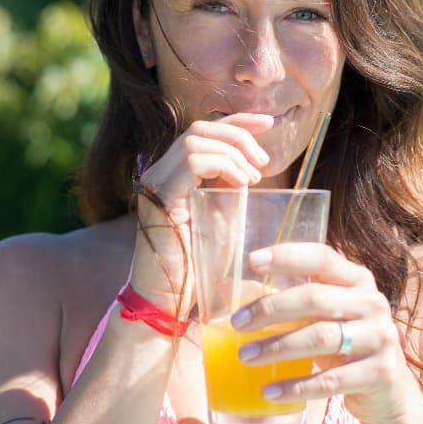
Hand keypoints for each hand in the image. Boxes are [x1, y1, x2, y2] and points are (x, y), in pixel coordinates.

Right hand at [129, 113, 272, 316]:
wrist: (170, 302)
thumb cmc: (199, 266)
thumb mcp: (223, 217)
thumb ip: (231, 188)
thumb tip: (253, 167)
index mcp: (173, 174)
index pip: (204, 131)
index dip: (237, 120)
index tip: (267, 122)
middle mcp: (159, 173)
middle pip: (200, 129)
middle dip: (238, 136)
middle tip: (262, 164)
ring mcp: (155, 184)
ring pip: (195, 140)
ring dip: (233, 153)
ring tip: (252, 179)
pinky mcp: (159, 199)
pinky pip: (191, 161)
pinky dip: (222, 165)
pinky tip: (240, 185)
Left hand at [228, 243, 416, 423]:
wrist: (388, 391)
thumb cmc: (345, 344)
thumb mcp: (324, 316)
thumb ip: (290, 299)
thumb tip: (227, 288)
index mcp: (358, 280)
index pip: (322, 257)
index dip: (287, 256)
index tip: (252, 261)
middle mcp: (373, 303)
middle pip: (316, 298)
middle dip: (271, 308)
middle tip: (238, 322)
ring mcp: (380, 337)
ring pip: (321, 337)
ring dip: (277, 347)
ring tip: (245, 356)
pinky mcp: (380, 373)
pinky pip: (331, 380)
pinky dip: (296, 386)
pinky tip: (269, 391)